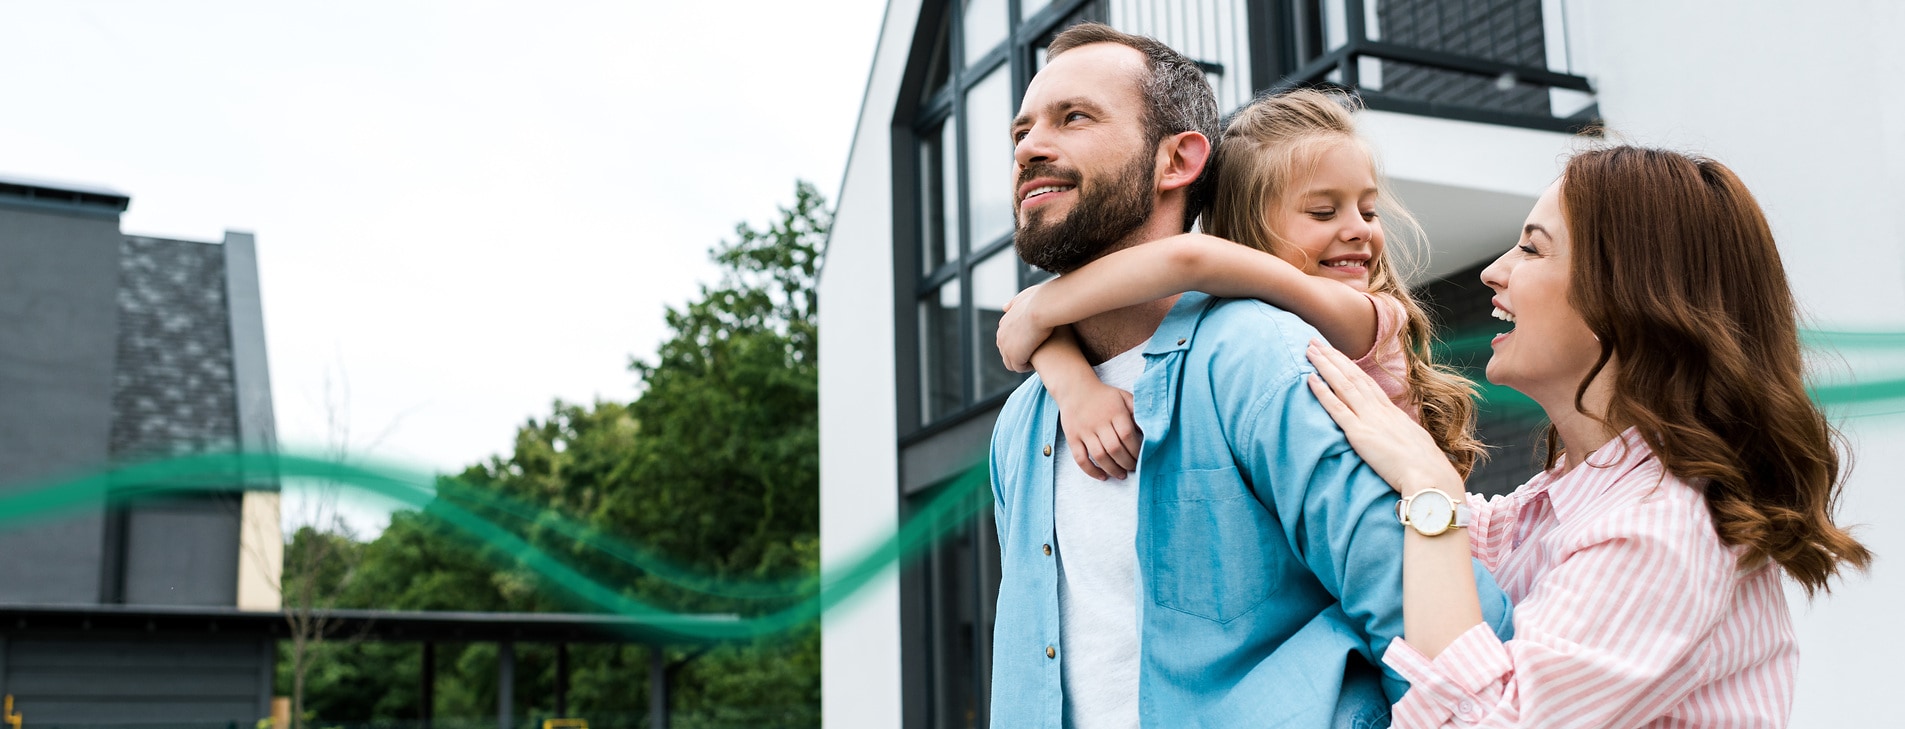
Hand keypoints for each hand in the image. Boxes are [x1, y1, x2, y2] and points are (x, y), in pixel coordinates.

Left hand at [997, 284, 1053, 372]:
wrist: (1042, 309)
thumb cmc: (1040, 300)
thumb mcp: (1023, 297)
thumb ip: (1014, 302)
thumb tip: (1004, 307)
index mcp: (1004, 324)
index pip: (1007, 339)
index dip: (1020, 343)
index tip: (1033, 344)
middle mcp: (1001, 336)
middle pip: (1007, 352)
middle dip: (1019, 355)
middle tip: (1035, 355)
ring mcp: (1006, 348)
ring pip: (1011, 363)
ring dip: (1023, 363)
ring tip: (1038, 361)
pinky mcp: (1014, 357)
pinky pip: (1019, 368)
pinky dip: (1027, 367)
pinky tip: (1039, 362)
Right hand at [1056, 383, 1141, 480]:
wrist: (1075, 389)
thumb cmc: (1104, 396)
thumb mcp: (1124, 397)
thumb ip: (1138, 411)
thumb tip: (1151, 429)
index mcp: (1115, 412)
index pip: (1127, 435)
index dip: (1135, 450)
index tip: (1141, 457)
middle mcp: (1099, 422)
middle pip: (1114, 448)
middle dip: (1127, 462)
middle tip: (1133, 467)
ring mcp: (1084, 431)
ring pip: (1099, 456)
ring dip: (1112, 469)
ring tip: (1121, 474)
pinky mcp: (1072, 437)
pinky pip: (1080, 458)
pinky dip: (1091, 470)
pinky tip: (1102, 476)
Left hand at [1304, 339, 1459, 495]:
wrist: (1431, 480)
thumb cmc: (1427, 470)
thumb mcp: (1414, 446)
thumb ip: (1401, 438)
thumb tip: (1397, 441)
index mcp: (1393, 413)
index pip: (1367, 383)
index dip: (1350, 366)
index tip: (1336, 353)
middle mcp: (1381, 411)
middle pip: (1353, 376)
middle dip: (1333, 357)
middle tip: (1315, 341)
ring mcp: (1370, 420)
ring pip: (1343, 385)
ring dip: (1325, 365)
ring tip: (1309, 349)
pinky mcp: (1360, 434)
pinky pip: (1337, 408)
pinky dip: (1323, 392)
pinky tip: (1310, 378)